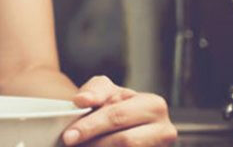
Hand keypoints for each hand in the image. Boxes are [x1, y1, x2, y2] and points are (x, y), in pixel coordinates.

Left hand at [61, 76, 176, 145]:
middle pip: (124, 141)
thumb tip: (82, 100)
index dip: (90, 126)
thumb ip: (94, 91)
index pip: (117, 116)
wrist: (125, 123)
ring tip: (81, 146)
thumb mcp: (106, 91)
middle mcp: (165, 130)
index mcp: (154, 105)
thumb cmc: (115, 105)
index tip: (68, 135)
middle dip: (93, 142)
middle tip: (70, 143)